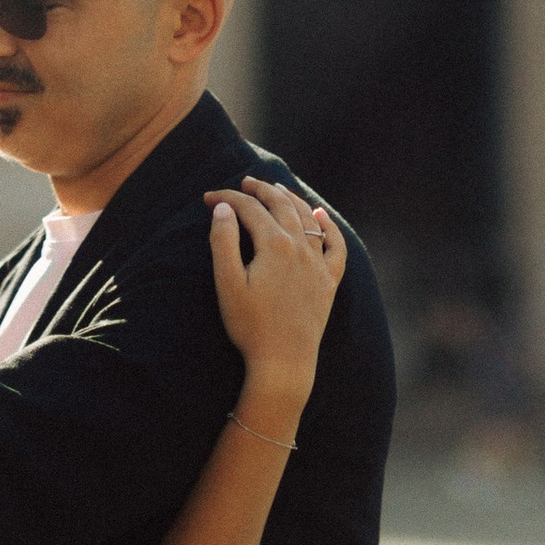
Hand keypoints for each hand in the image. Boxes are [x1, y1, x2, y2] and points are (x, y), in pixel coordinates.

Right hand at [206, 176, 343, 415]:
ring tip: (278, 189)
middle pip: (281, 206)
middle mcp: (301, 247)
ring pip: (308, 219)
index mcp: (275, 245)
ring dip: (291, 199)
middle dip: (261, 190)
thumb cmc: (250, 326)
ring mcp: (318, 264)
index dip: (228, 198)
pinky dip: (329, 227)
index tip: (208, 197)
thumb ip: (223, 241)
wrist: (284, 362)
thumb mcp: (227, 284)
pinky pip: (335, 246)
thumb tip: (224, 208)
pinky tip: (321, 216)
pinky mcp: (329, 282)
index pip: (250, 209)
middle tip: (245, 182)